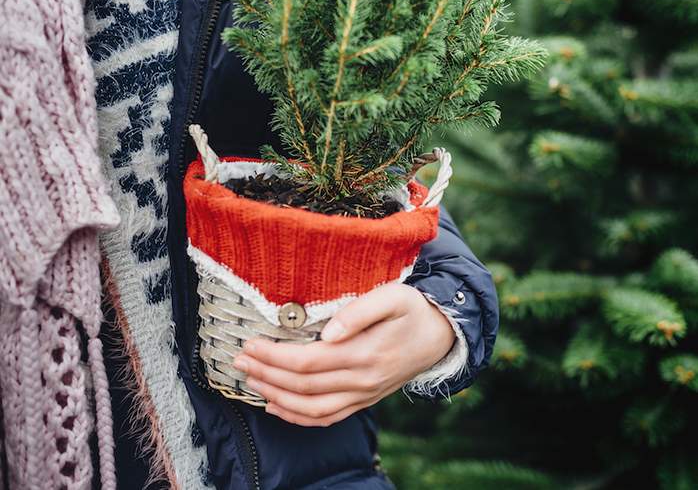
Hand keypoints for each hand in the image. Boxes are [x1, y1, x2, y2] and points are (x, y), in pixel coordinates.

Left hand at [232, 283, 455, 426]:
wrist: (442, 335)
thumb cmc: (414, 309)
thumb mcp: (393, 296)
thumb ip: (360, 311)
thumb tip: (327, 332)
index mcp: (366, 353)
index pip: (309, 361)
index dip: (275, 356)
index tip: (250, 344)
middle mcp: (362, 381)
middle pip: (303, 386)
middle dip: (266, 374)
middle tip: (239, 360)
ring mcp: (364, 395)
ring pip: (311, 408)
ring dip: (275, 397)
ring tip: (250, 381)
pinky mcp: (365, 400)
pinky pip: (326, 417)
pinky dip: (297, 417)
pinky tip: (275, 406)